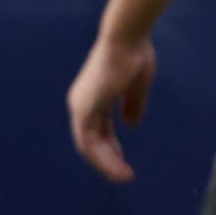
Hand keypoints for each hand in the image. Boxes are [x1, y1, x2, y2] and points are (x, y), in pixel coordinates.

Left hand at [66, 34, 155, 182]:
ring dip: (106, 163)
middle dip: (107, 159)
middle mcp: (81, 104)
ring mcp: (80, 107)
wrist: (126, 38)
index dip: (109, 145)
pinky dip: (103, 156)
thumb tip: (131, 124)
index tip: (121, 158)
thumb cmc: (133, 54)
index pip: (97, 129)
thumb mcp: (135, 86)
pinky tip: (117, 166)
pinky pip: (89, 142)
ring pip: (88, 146)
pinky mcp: (84, 110)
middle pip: (90, 141)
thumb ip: (132, 105)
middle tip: (122, 174)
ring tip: (123, 177)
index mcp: (91, 98)